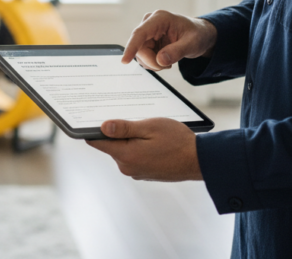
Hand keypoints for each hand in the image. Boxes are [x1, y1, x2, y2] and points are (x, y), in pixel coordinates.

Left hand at [87, 118, 202, 181]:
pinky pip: (134, 157)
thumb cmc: (178, 142)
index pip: (96, 142)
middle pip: (110, 146)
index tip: (91, 118)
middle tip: (132, 119)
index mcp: (125, 156)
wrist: (200, 161)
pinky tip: (152, 141)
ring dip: (130, 140)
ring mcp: (136, 172)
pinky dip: (138, 148)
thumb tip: (102, 127)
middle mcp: (127, 167)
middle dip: (117, 133)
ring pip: (123, 150)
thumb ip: (124, 128)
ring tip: (147, 131)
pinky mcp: (144, 173)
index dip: (92, 129)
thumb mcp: (150, 127)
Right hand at [122, 10, 217, 70]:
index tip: (124, 61)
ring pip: (140, 54)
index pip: (140, 33)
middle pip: (140, 48)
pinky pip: (143, 57)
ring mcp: (147, 33)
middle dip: (152, 61)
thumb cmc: (197, 34)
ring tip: (169, 61)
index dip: (131, 47)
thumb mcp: (192, 43)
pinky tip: (164, 59)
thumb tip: (160, 60)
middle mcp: (149, 24)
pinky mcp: (146, 42)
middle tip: (167, 66)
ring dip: (153, 63)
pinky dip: (153, 63)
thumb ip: (177, 51)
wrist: (199, 34)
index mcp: (159, 19)